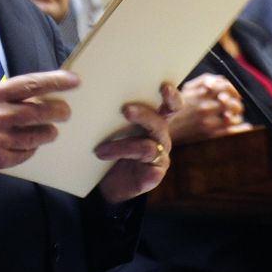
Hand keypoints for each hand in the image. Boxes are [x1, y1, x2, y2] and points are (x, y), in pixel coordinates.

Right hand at [0, 70, 78, 171]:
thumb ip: (7, 92)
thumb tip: (39, 93)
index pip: (31, 84)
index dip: (56, 82)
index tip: (75, 81)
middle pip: (40, 112)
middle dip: (59, 112)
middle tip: (66, 112)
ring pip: (37, 136)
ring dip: (48, 132)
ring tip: (51, 130)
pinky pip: (25, 154)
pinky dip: (31, 149)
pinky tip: (31, 144)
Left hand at [95, 82, 179, 203]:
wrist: (105, 184)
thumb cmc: (109, 149)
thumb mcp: (110, 128)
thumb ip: (113, 112)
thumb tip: (98, 90)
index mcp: (155, 120)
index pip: (170, 105)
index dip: (172, 96)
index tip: (164, 86)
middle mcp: (160, 136)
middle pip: (160, 122)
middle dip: (144, 114)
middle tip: (125, 110)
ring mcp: (160, 156)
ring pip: (147, 145)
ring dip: (122, 145)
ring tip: (100, 149)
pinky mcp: (155, 174)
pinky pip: (141, 164)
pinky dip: (121, 156)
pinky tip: (102, 156)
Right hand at [170, 73, 249, 142]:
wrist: (163, 128)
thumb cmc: (174, 107)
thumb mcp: (187, 87)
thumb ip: (206, 80)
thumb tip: (223, 81)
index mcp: (202, 92)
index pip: (227, 87)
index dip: (234, 91)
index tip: (235, 95)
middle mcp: (206, 106)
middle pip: (234, 103)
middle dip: (236, 105)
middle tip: (233, 108)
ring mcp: (208, 122)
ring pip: (235, 118)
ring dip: (236, 117)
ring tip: (231, 118)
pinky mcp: (208, 136)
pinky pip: (232, 132)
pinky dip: (241, 129)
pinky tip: (242, 128)